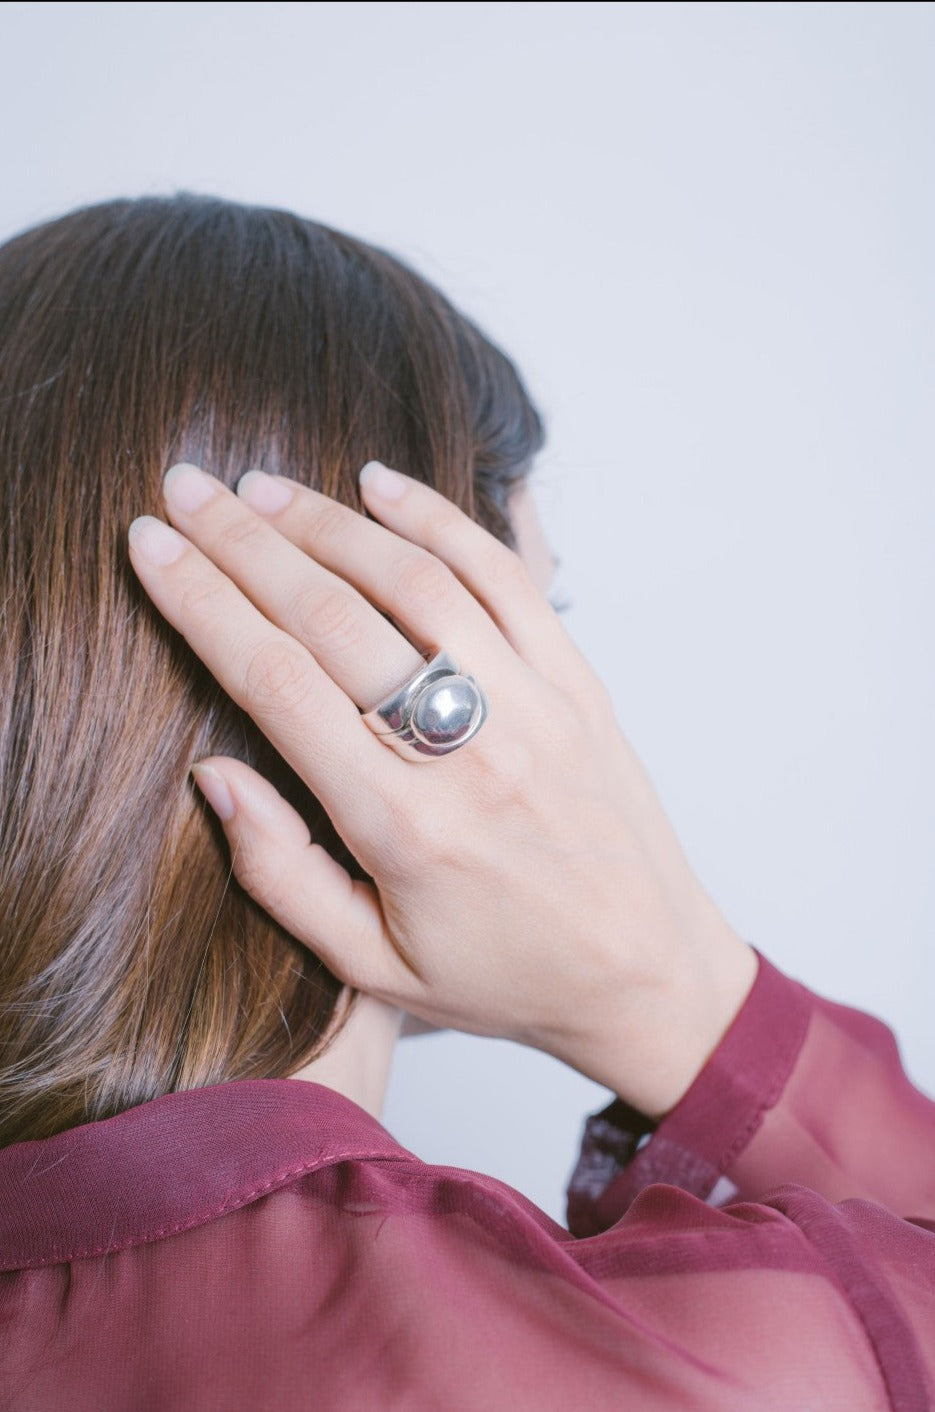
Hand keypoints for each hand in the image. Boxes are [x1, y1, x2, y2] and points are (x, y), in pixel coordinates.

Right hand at [128, 461, 756, 1117]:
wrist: (645, 972)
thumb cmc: (503, 975)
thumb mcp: (375, 968)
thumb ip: (281, 876)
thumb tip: (213, 775)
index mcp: (402, 828)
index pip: (276, 684)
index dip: (202, 603)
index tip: (149, 546)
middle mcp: (468, 755)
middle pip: (333, 617)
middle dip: (244, 542)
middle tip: (184, 489)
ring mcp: (532, 707)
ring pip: (417, 581)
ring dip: (330, 522)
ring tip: (260, 488)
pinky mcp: (577, 683)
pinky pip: (505, 578)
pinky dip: (440, 520)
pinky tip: (381, 484)